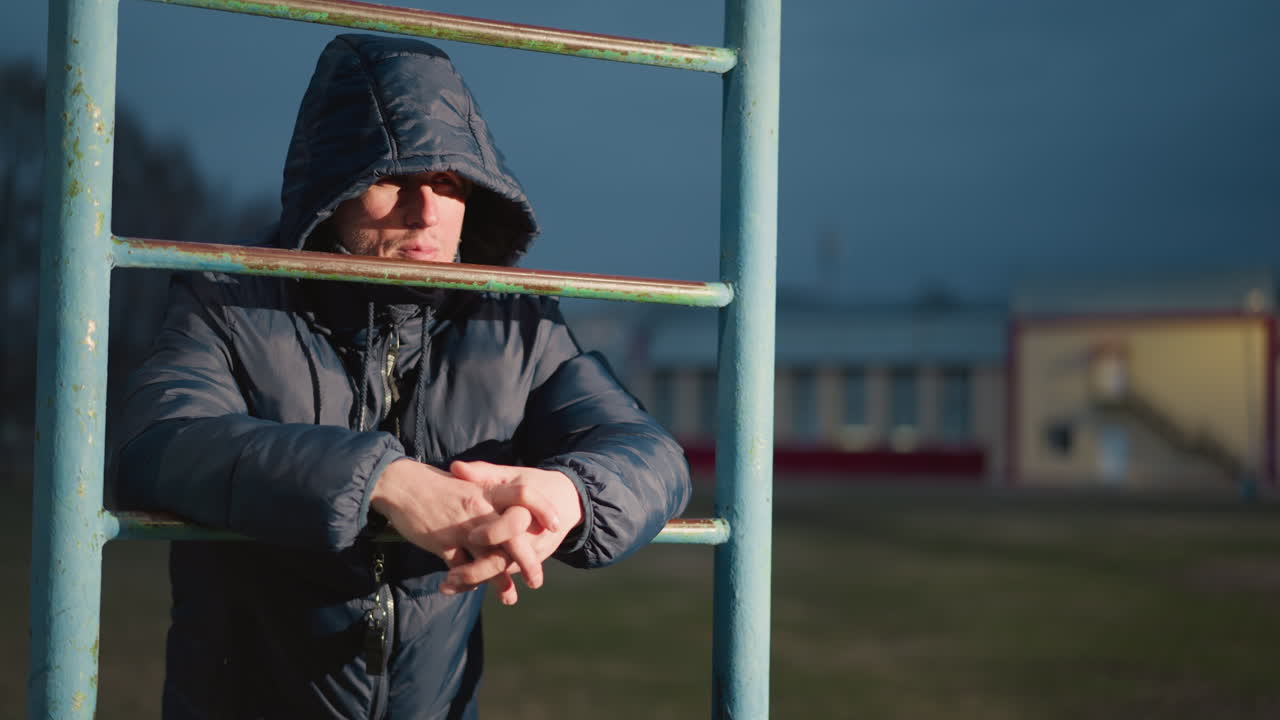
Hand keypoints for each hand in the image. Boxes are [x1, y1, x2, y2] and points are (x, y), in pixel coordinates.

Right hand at [368, 458, 562, 598]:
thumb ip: (489, 502)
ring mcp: (462, 528)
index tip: (556, 525)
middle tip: (537, 580)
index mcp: (488, 491)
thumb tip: (511, 518)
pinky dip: (467, 582)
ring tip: (510, 598)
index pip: (525, 495)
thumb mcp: (468, 486)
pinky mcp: (443, 543)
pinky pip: (461, 569)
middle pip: (513, 537)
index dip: (544, 508)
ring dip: (500, 581)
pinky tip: (469, 589)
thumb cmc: (436, 486)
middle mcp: (480, 509)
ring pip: (488, 559)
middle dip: (528, 562)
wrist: (400, 483)